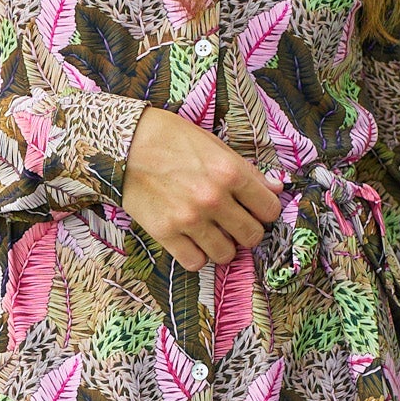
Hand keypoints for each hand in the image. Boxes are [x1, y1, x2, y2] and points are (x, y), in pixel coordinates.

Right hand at [120, 107, 285, 269]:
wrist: (123, 144)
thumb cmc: (171, 138)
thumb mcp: (214, 145)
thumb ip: (246, 170)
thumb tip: (276, 188)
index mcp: (230, 172)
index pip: (270, 210)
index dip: (264, 211)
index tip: (254, 209)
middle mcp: (213, 198)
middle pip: (252, 236)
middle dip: (247, 231)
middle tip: (234, 223)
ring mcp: (189, 219)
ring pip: (226, 254)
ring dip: (222, 246)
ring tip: (211, 232)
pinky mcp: (165, 233)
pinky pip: (195, 262)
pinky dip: (196, 255)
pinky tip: (191, 240)